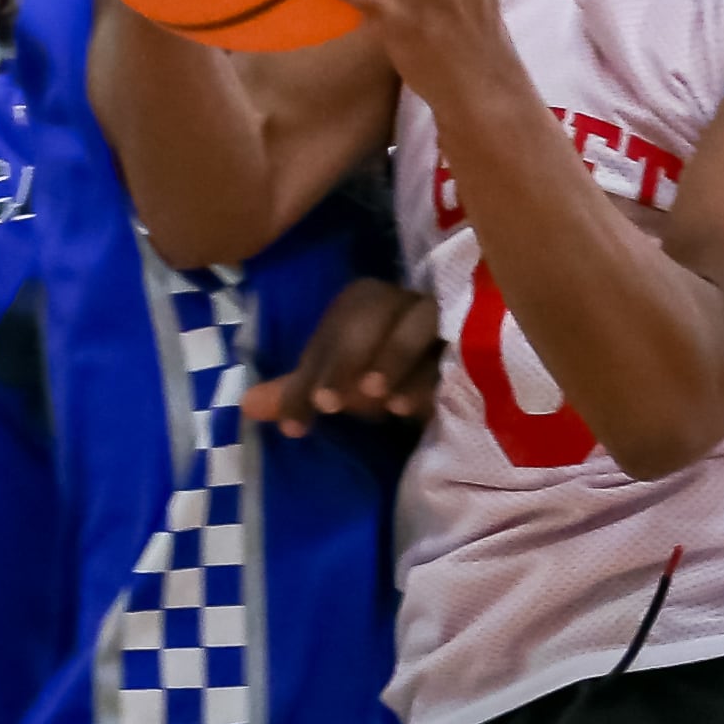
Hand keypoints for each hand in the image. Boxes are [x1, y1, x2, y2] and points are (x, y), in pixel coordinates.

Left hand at [244, 278, 440, 433]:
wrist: (457, 368)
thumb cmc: (388, 369)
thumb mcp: (341, 383)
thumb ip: (300, 392)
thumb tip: (247, 405)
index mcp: (363, 301)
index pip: (331, 332)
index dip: (311, 376)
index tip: (297, 424)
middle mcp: (400, 299)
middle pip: (369, 317)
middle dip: (346, 361)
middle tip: (328, 405)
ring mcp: (441, 314)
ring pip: (418, 325)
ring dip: (394, 360)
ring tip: (381, 404)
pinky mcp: (476, 337)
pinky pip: (458, 349)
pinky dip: (435, 377)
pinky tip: (419, 407)